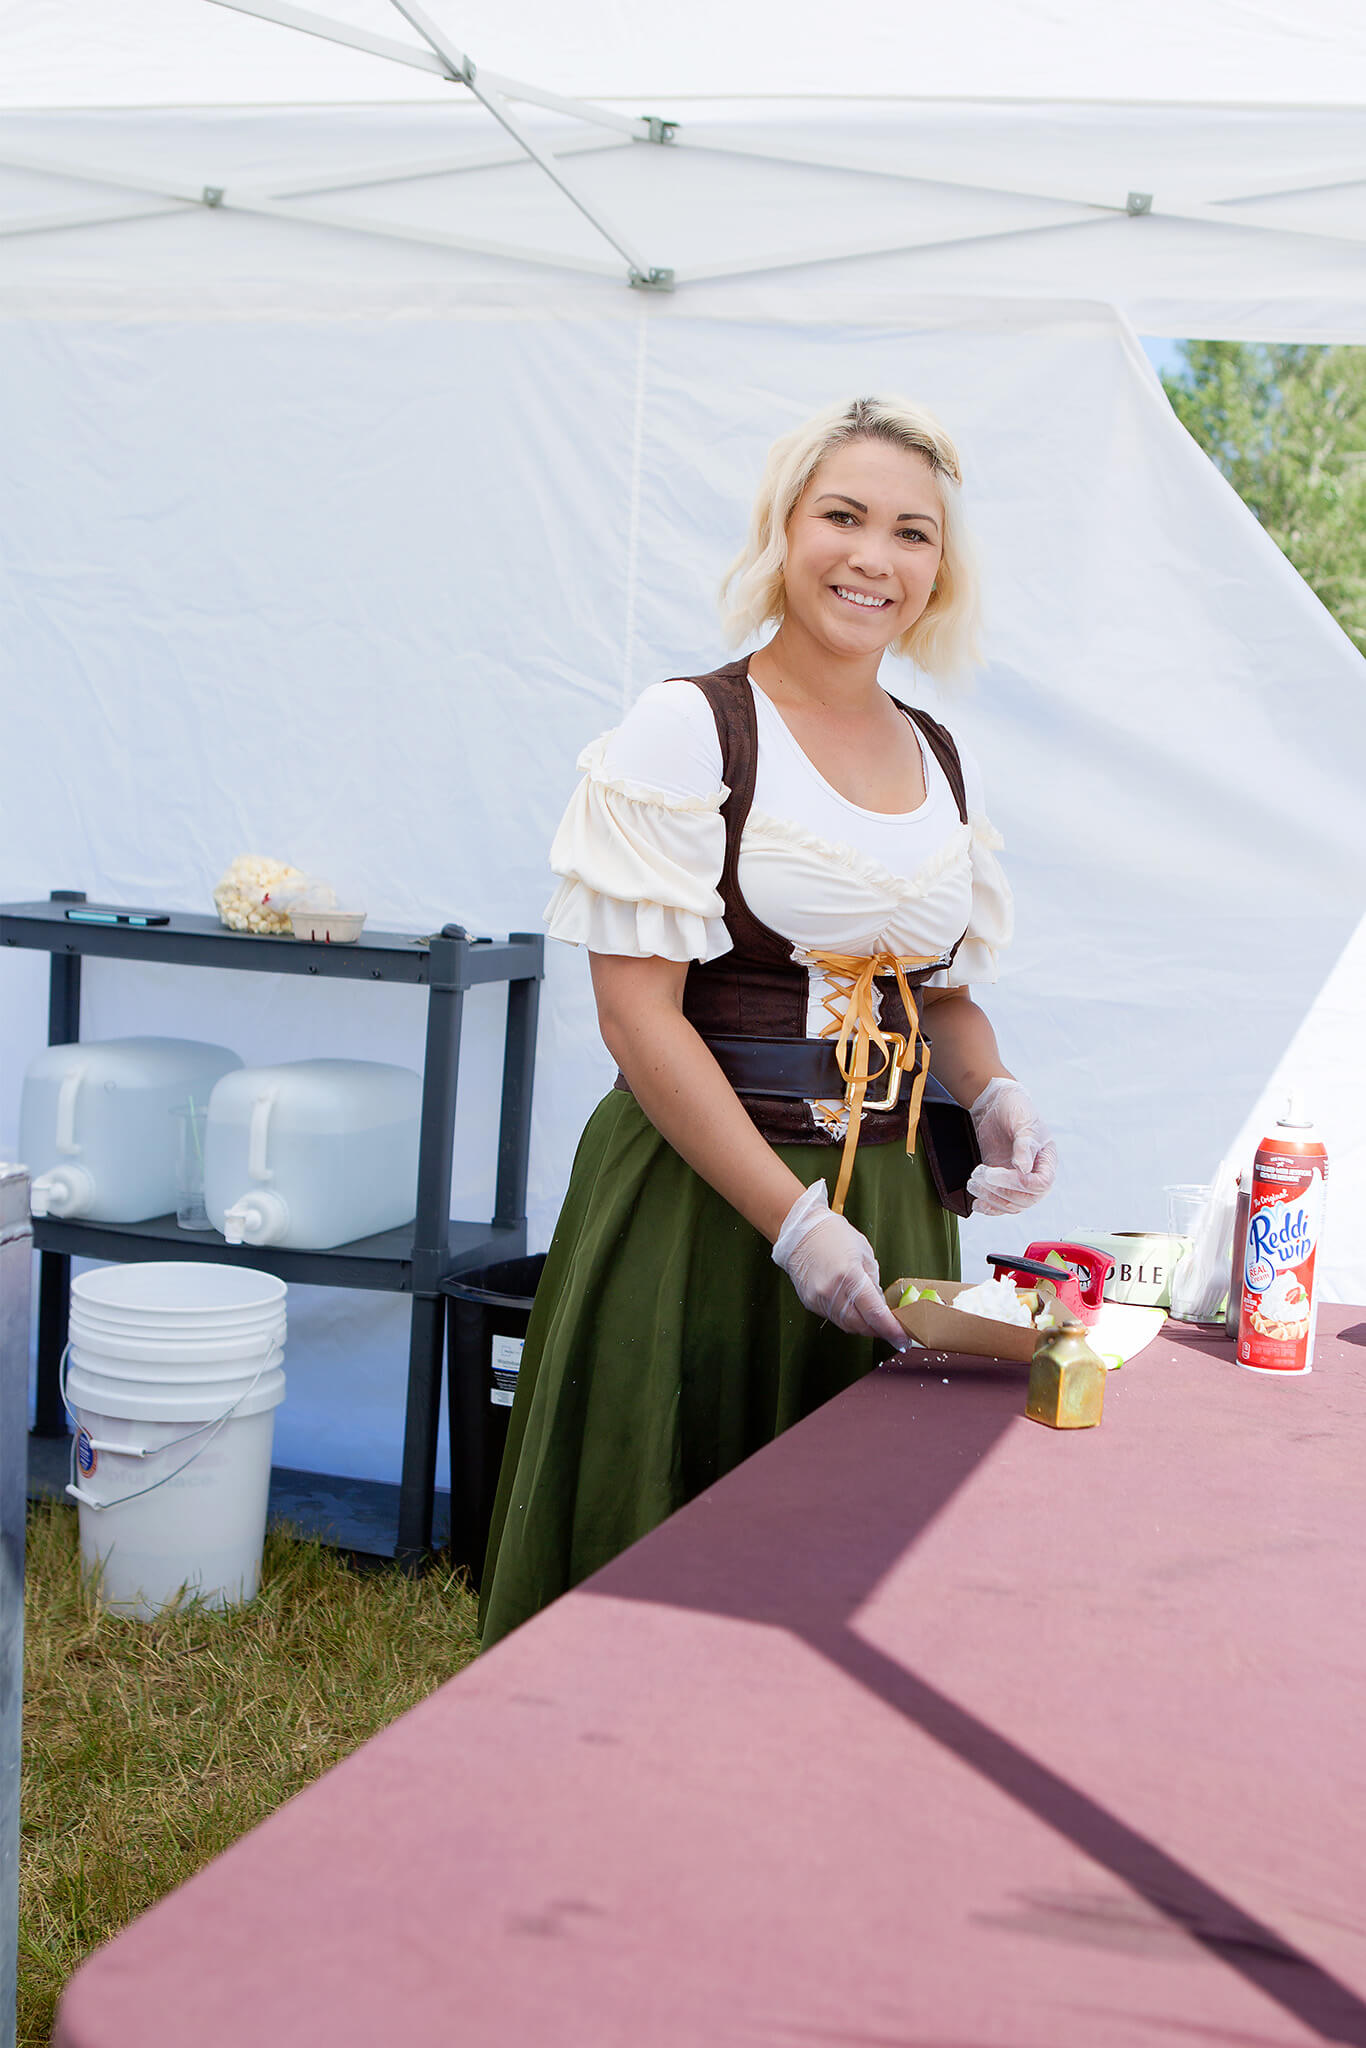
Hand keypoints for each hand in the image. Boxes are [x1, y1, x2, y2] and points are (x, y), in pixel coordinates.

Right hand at [772, 1180, 908, 1346]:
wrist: (800, 1232)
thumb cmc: (834, 1236)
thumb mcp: (864, 1254)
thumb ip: (873, 1283)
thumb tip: (880, 1307)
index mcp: (849, 1276)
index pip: (875, 1314)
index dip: (891, 1330)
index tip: (903, 1339)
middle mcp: (832, 1291)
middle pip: (861, 1325)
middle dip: (879, 1331)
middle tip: (892, 1330)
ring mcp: (819, 1299)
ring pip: (847, 1325)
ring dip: (864, 1326)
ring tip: (875, 1321)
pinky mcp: (810, 1302)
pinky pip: (834, 1318)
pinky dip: (848, 1318)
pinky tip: (855, 1311)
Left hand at [966, 1077, 1056, 1216]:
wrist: (997, 1104)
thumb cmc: (1015, 1108)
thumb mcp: (1022, 1122)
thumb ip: (1024, 1145)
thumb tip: (1023, 1169)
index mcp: (1046, 1159)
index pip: (1040, 1183)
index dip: (1018, 1184)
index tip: (993, 1173)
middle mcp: (1035, 1173)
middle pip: (1026, 1199)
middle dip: (1000, 1191)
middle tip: (978, 1176)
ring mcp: (1018, 1179)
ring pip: (1012, 1204)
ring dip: (991, 1199)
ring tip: (972, 1184)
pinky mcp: (1003, 1182)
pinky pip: (1001, 1203)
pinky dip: (989, 1207)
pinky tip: (976, 1204)